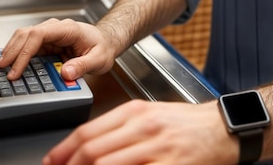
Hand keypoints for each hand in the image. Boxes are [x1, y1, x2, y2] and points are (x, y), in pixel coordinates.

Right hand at [0, 18, 115, 81]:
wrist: (106, 41)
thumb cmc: (103, 47)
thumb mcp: (99, 59)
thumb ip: (83, 65)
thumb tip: (66, 73)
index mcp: (67, 29)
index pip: (39, 35)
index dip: (24, 52)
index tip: (16, 69)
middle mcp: (56, 28)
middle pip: (27, 33)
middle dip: (12, 50)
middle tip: (2, 69)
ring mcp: (50, 34)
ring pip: (24, 36)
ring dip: (12, 50)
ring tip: (2, 66)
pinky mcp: (47, 42)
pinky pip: (28, 44)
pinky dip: (17, 52)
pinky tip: (11, 62)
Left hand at [42, 99, 238, 164]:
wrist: (222, 129)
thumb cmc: (185, 124)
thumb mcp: (150, 114)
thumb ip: (120, 128)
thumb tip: (89, 149)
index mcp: (135, 112)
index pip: (88, 132)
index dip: (63, 151)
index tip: (51, 162)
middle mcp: (143, 127)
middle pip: (93, 152)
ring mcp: (156, 149)